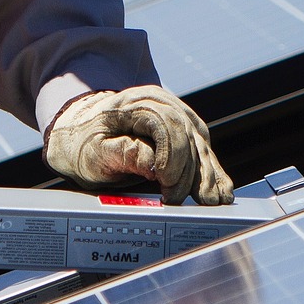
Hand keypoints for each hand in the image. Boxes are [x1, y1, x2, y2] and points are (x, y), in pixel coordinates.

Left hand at [43, 86, 233, 204]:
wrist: (82, 131)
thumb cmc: (84, 143)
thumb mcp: (92, 152)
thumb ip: (122, 154)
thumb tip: (153, 165)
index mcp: (135, 102)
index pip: (165, 124)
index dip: (172, 155)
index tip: (166, 185)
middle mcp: (161, 101)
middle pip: (187, 134)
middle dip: (191, 171)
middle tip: (188, 202)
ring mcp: (175, 112)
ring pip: (200, 142)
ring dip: (207, 174)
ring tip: (211, 202)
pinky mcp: (183, 127)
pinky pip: (202, 147)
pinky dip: (211, 170)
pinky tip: (221, 190)